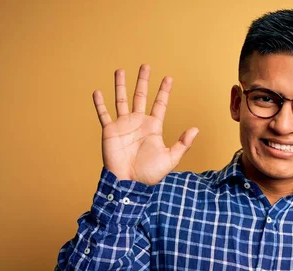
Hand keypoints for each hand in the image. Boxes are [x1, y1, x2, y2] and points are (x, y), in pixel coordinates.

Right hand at [92, 64, 198, 184]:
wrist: (129, 183)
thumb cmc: (149, 174)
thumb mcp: (171, 158)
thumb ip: (183, 144)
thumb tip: (196, 129)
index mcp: (153, 127)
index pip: (160, 104)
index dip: (164, 91)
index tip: (169, 78)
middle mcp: (138, 122)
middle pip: (141, 96)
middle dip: (143, 81)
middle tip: (146, 65)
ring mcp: (123, 125)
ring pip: (121, 100)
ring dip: (121, 85)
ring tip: (120, 70)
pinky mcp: (110, 131)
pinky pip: (103, 114)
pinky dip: (99, 103)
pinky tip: (97, 92)